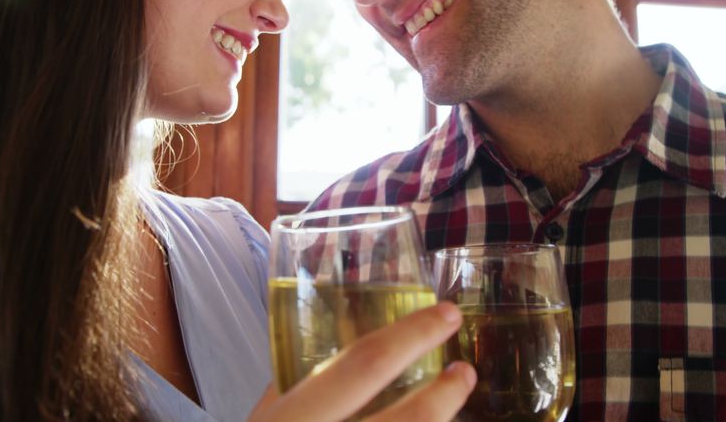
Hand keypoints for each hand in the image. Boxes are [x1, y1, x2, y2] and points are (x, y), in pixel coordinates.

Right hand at [248, 301, 475, 421]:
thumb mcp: (262, 421)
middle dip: (446, 394)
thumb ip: (291, 387)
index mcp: (292, 421)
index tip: (446, 315)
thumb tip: (331, 342)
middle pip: (410, 420)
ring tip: (451, 406)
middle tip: (464, 371)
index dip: (411, 336)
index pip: (363, 366)